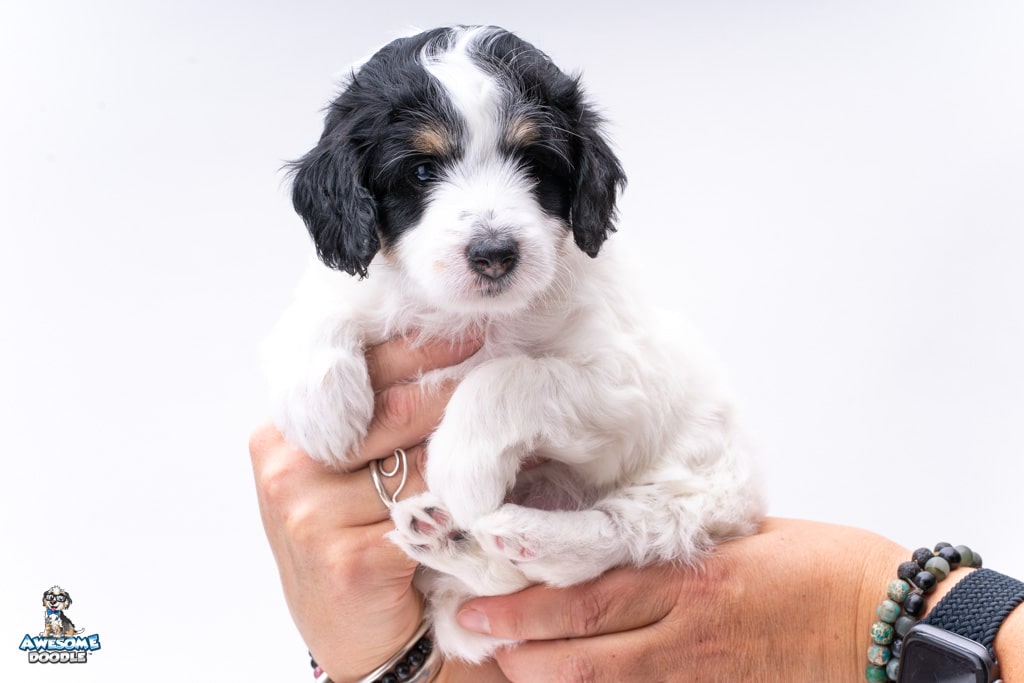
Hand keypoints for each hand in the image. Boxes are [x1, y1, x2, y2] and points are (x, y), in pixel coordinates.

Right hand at [250, 333, 490, 681]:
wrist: (353, 637)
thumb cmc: (353, 544)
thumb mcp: (342, 476)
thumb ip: (368, 423)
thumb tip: (443, 356)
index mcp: (281, 434)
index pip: (355, 373)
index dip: (417, 347)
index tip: (469, 327)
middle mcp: (287, 466)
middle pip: (392, 408)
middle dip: (456, 385)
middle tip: (507, 358)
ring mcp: (311, 512)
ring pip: (417, 460)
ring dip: (470, 444)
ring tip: (511, 419)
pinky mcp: (346, 556)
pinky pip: (427, 511)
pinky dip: (467, 498)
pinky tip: (496, 483)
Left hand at [457, 518, 910, 681]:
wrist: (887, 617)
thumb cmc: (815, 562)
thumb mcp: (734, 538)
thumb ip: (669, 550)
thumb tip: (606, 547)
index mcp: (690, 578)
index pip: (587, 596)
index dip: (525, 608)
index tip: (480, 605)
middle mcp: (688, 632)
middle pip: (582, 656)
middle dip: (518, 652)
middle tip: (474, 638)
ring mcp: (702, 673)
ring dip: (547, 680)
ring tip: (504, 665)